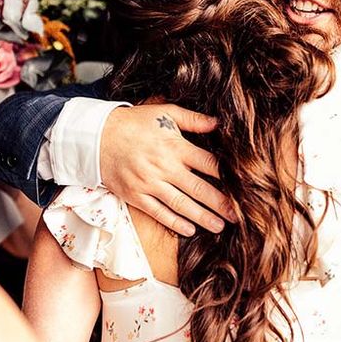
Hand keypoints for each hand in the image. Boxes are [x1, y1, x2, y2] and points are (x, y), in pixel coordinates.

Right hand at [99, 104, 235, 235]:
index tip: (244, 187)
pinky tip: (190, 229)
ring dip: (203, 217)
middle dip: (221, 204)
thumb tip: (219, 122)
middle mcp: (165, 167)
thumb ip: (193, 119)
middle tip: (239, 216)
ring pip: (182, 205)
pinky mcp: (136, 196)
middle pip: (200, 189)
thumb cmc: (133, 123)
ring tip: (220, 226)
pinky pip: (159, 213)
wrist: (96, 137)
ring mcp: (149, 184)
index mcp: (175, 146)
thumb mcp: (164, 112)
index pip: (209, 164)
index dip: (228, 177)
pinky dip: (175, 223)